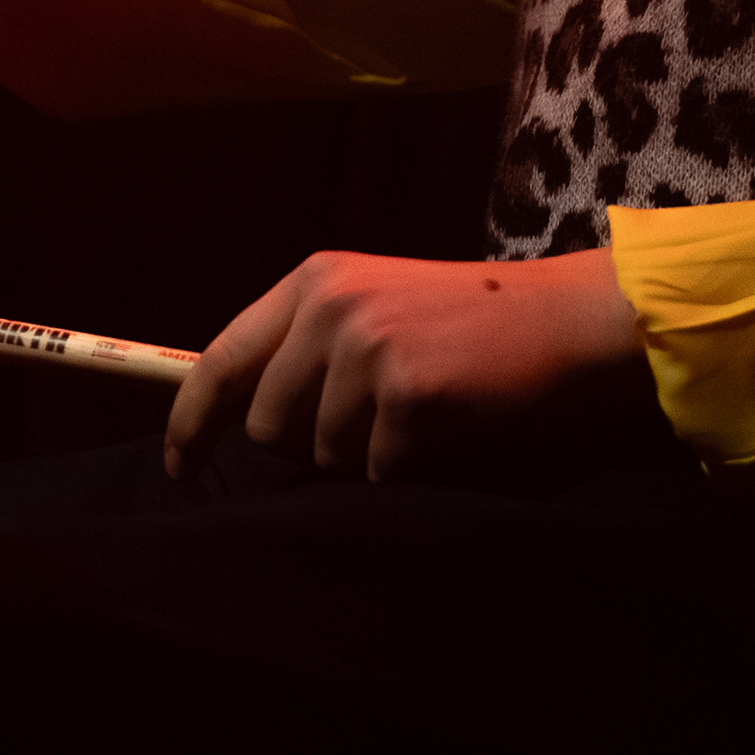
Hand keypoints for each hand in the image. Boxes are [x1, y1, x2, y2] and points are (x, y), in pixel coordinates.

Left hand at [163, 248, 660, 484]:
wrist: (575, 326)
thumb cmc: (480, 330)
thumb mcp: (380, 312)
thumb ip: (312, 352)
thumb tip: (247, 424)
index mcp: (316, 281)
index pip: (221, 359)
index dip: (191, 422)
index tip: (179, 467)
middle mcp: (330, 306)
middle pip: (266, 425)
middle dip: (311, 444)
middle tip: (381, 421)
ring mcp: (366, 347)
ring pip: (324, 456)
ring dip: (370, 457)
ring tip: (428, 414)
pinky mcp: (407, 394)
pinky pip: (379, 473)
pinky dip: (414, 470)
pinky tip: (453, 427)